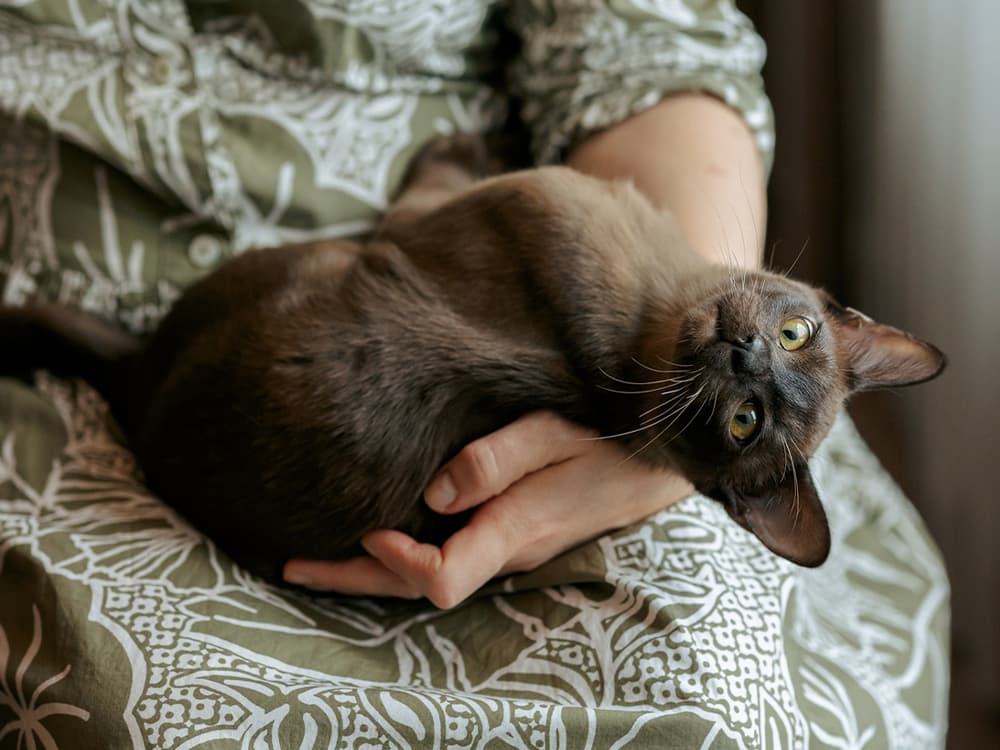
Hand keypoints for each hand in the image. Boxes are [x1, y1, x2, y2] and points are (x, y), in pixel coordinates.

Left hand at [283, 412, 692, 607]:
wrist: (666, 454)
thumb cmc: (613, 437)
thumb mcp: (558, 434)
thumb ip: (497, 461)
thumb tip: (431, 493)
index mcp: (512, 531)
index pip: (437, 577)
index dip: (392, 559)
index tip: (361, 522)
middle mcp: (504, 550)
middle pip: (415, 585)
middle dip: (352, 574)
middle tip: (288, 561)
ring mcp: (509, 544)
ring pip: (429, 570)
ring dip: (372, 564)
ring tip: (315, 552)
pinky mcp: (512, 529)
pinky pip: (448, 551)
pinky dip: (404, 549)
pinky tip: (382, 529)